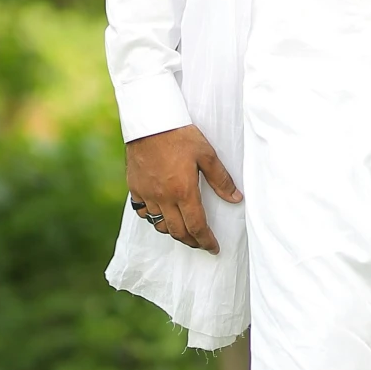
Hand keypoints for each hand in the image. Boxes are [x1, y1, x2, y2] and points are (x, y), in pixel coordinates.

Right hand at [123, 124, 241, 254]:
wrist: (149, 121)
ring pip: (159, 224)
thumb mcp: (207, 154)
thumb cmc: (180, 135)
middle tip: (201, 242)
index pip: (196, 227)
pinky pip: (143, 212)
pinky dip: (153, 217)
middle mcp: (163, 198)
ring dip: (173, 231)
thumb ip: (221, 179)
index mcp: (183, 191)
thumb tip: (236, 198)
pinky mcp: (134, 187)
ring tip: (183, 229)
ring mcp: (146, 194)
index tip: (213, 248)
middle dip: (191, 241)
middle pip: (177, 231)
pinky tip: (161, 212)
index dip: (206, 241)